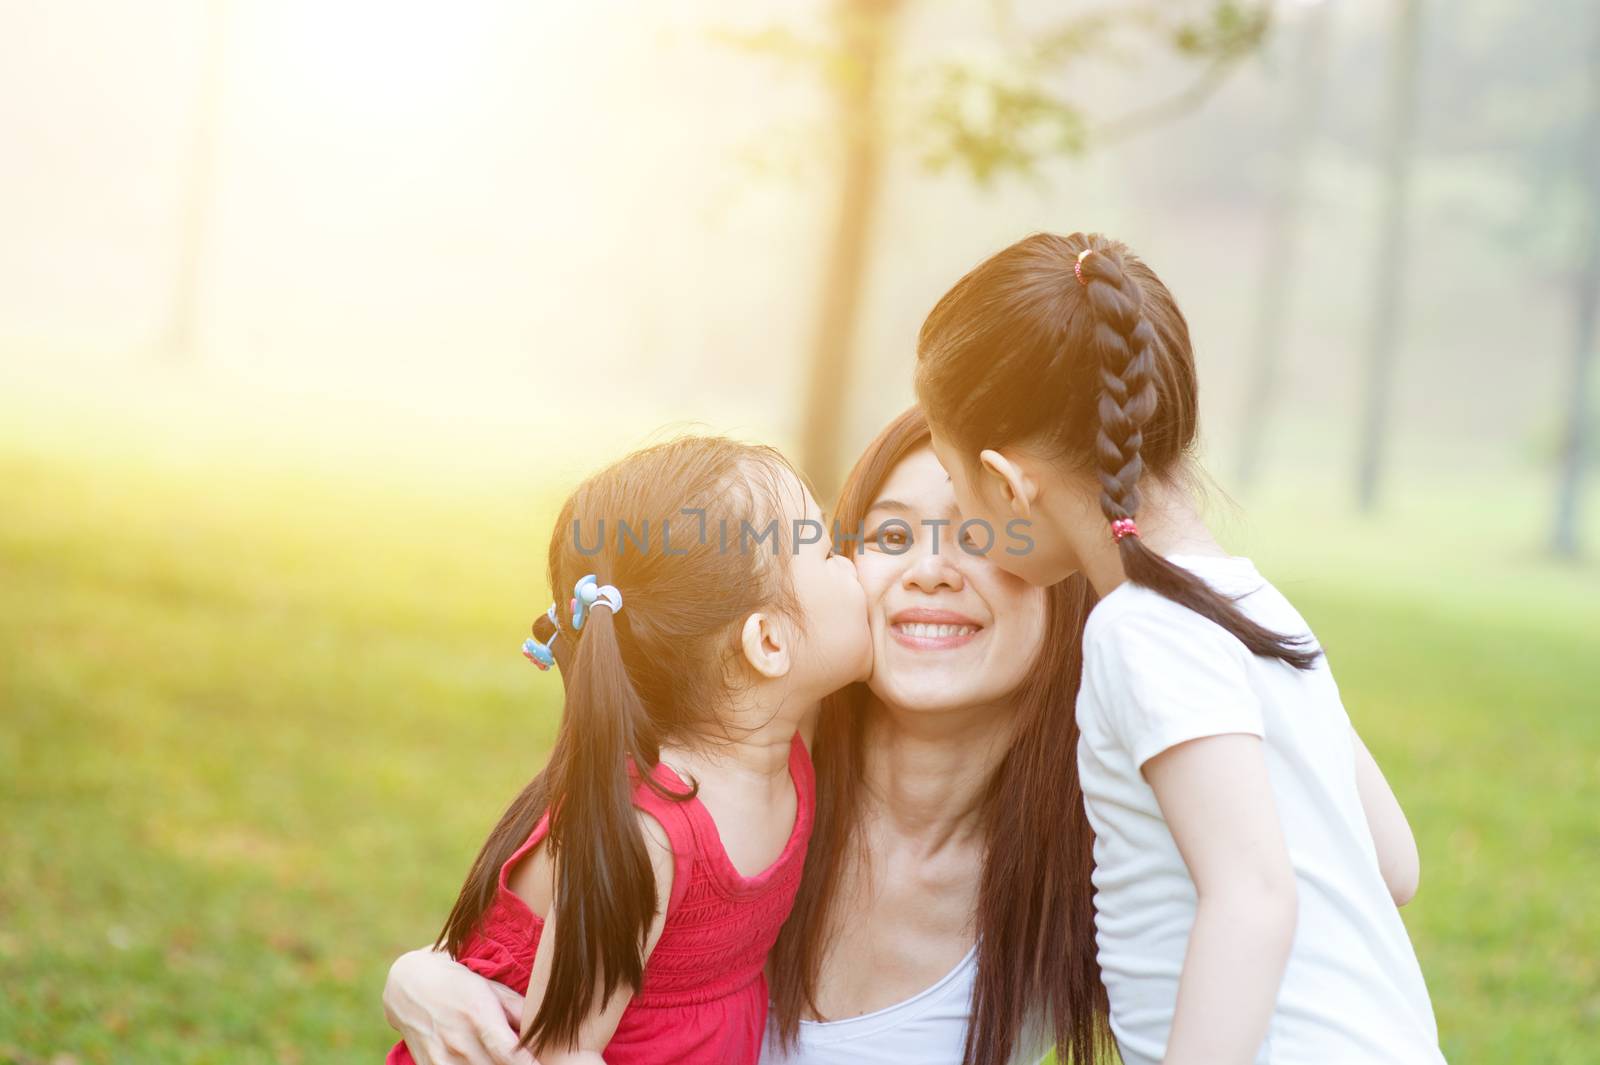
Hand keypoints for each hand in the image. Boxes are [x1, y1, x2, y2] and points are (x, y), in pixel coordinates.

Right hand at [383, 947, 538, 1064]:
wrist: (409, 986)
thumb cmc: (459, 984)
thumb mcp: (491, 987)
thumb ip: (518, 1010)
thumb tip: (543, 1030)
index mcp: (479, 1016)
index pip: (510, 1054)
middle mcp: (460, 1041)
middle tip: (529, 1062)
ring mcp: (442, 1059)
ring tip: (502, 1060)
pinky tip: (481, 1061)